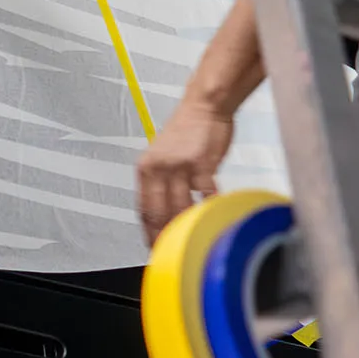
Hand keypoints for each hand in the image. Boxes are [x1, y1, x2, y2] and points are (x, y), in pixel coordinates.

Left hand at [136, 97, 235, 242]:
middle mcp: (158, 168)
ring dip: (189, 226)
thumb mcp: (162, 157)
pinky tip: (215, 215)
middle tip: (177, 252)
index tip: (156, 248)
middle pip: (159, 213)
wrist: (204, 105)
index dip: (149, 233)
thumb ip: (161, 184)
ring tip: (196, 238)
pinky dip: (210, 208)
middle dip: (167, 237)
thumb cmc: (187, 131)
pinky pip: (205, 195)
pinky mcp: (200, 163)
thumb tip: (164, 215)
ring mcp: (178, 166)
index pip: (143, 209)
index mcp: (145, 168)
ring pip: (180, 208)